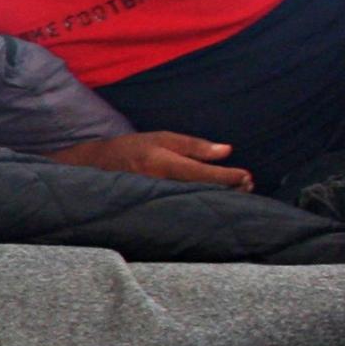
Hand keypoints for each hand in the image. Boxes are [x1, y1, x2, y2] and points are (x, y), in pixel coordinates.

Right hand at [50, 131, 253, 189]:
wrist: (95, 166)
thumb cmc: (131, 148)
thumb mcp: (162, 138)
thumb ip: (193, 145)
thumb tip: (226, 150)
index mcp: (164, 163)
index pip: (204, 173)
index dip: (229, 177)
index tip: (247, 176)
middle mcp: (161, 183)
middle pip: (204, 191)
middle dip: (230, 188)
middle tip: (249, 185)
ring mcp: (157, 199)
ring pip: (197, 201)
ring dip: (220, 196)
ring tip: (238, 192)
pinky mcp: (155, 208)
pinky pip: (185, 207)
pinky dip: (204, 202)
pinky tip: (215, 200)